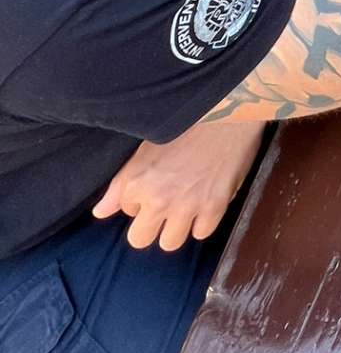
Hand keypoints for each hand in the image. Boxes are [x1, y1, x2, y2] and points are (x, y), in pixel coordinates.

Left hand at [93, 117, 264, 250]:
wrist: (229, 110)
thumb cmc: (186, 123)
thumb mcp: (146, 149)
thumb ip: (120, 186)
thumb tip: (99, 213)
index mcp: (138, 182)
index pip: (126, 209)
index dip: (140, 197)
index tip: (155, 181)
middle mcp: (159, 199)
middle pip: (140, 240)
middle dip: (149, 226)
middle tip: (164, 206)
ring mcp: (188, 205)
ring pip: (170, 243)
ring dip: (175, 227)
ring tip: (185, 206)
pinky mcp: (215, 207)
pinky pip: (201, 233)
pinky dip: (203, 221)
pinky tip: (206, 200)